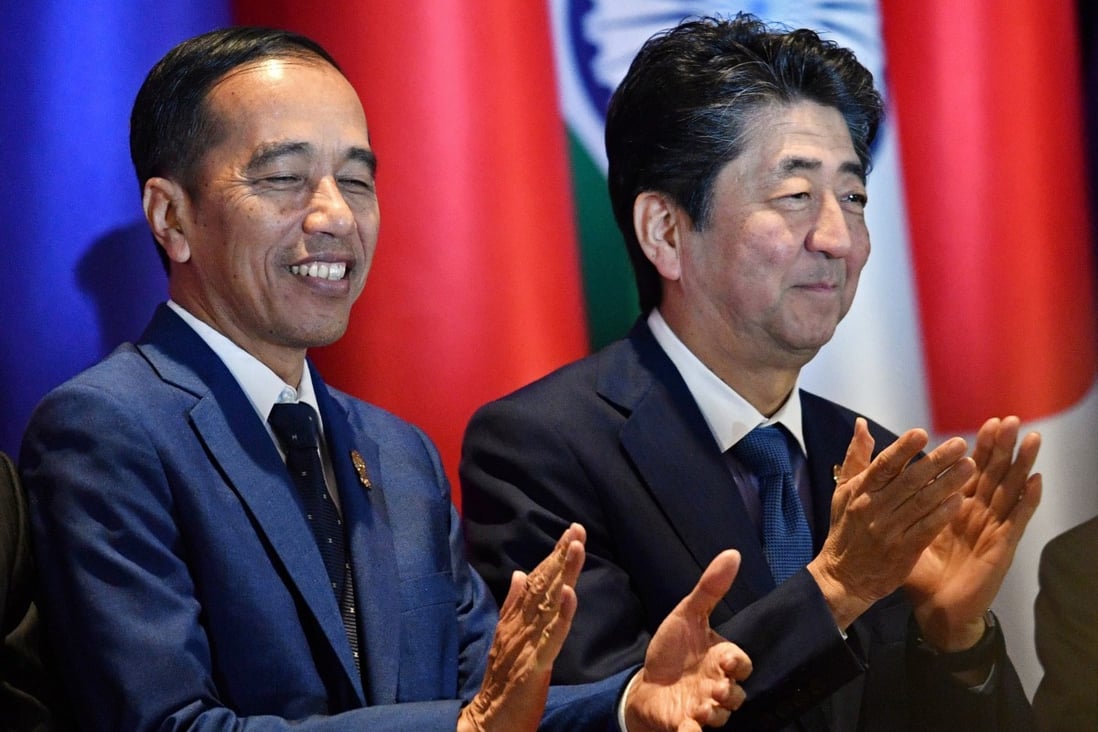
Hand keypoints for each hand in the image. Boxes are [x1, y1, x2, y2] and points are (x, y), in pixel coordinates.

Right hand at [458, 523, 585, 731]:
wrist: (488, 719)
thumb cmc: (502, 680)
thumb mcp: (507, 638)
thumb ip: (513, 606)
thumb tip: (520, 573)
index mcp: (515, 618)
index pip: (537, 580)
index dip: (553, 556)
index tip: (570, 533)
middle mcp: (518, 625)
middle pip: (542, 584)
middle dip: (560, 555)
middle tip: (577, 529)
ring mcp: (525, 643)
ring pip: (548, 603)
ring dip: (563, 573)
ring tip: (575, 548)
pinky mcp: (533, 663)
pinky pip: (550, 637)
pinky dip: (561, 615)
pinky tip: (569, 594)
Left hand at [624, 550, 752, 731]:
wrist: (646, 682)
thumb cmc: (672, 649)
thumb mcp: (687, 614)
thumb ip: (710, 588)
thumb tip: (733, 553)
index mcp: (719, 660)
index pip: (740, 663)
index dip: (736, 663)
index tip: (725, 661)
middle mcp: (716, 686)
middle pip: (736, 694)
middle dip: (729, 692)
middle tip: (714, 688)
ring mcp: (702, 709)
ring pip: (720, 717)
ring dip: (714, 714)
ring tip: (701, 708)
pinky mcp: (684, 726)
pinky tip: (687, 729)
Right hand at [808, 418, 975, 628]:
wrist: (843, 577)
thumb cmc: (846, 530)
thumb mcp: (843, 492)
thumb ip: (856, 458)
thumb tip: (862, 425)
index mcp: (860, 491)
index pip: (883, 465)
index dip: (902, 449)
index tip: (922, 433)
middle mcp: (873, 508)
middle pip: (909, 481)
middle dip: (936, 461)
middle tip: (961, 444)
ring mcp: (888, 531)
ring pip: (922, 502)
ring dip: (948, 483)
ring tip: (970, 466)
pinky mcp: (903, 551)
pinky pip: (926, 528)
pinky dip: (943, 513)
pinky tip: (961, 499)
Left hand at [905, 416, 1041, 649]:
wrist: (934, 608)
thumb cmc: (919, 570)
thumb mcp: (901, 529)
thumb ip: (895, 501)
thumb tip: (883, 480)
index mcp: (956, 508)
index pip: (971, 471)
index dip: (980, 448)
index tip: (987, 422)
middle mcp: (977, 515)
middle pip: (992, 474)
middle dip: (1001, 448)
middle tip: (1008, 420)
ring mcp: (991, 529)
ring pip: (1009, 490)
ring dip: (1020, 465)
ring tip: (1030, 439)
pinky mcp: (1000, 546)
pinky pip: (1016, 520)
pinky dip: (1027, 500)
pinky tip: (1036, 480)